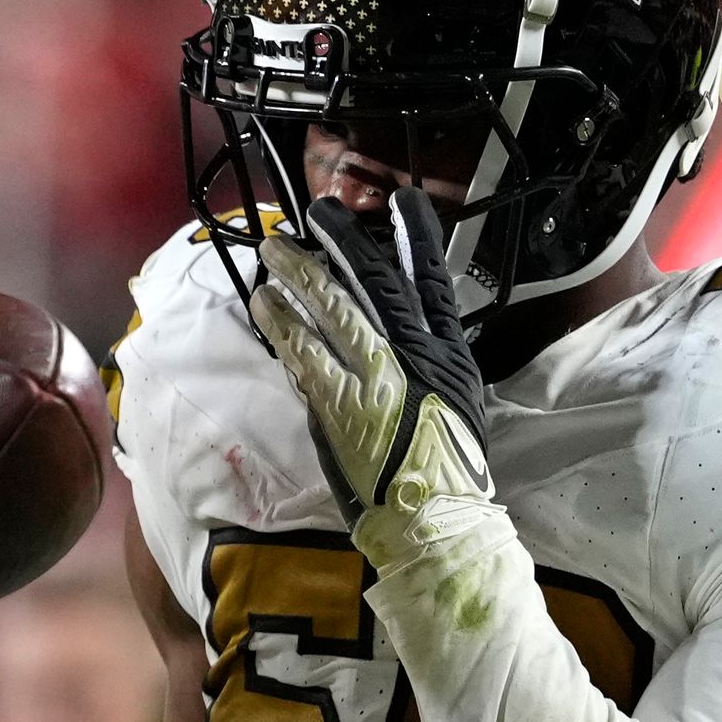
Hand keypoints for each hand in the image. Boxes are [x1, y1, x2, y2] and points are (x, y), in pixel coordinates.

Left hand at [249, 189, 491, 544]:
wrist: (433, 520)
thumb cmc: (446, 467)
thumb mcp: (456, 401)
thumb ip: (432, 361)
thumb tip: (404, 332)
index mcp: (448, 353)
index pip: (433, 281)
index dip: (417, 237)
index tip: (402, 201)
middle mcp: (414, 357)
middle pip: (376, 284)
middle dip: (346, 242)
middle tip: (321, 211)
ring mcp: (374, 380)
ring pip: (333, 312)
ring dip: (301, 276)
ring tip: (275, 250)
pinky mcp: (338, 407)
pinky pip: (304, 355)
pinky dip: (283, 326)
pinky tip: (264, 304)